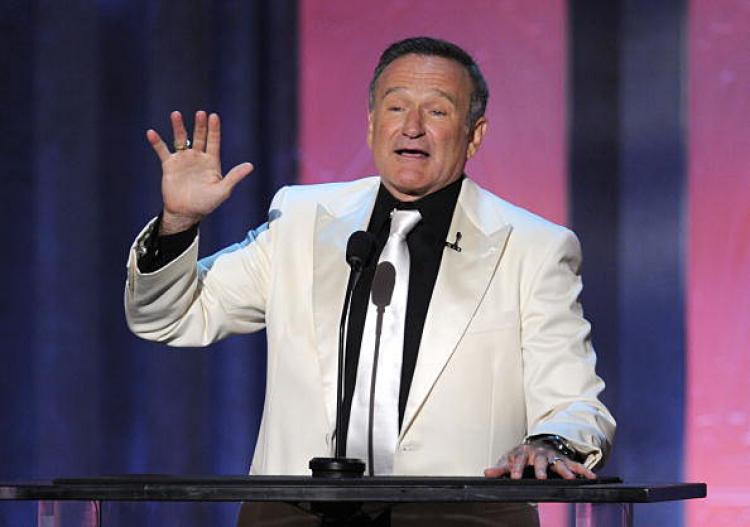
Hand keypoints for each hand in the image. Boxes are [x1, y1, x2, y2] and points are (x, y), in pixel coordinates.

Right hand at [147, 110, 253, 233]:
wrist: (185, 213)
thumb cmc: (206, 204)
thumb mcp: (222, 190)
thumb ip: (234, 177)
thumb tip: (250, 166)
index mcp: (211, 162)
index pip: (214, 141)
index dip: (214, 129)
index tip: (214, 117)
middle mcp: (197, 158)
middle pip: (199, 137)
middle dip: (200, 125)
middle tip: (200, 113)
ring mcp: (183, 160)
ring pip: (180, 139)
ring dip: (178, 127)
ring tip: (176, 115)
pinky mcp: (169, 165)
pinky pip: (162, 151)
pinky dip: (157, 142)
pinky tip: (151, 133)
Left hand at [483, 443, 595, 479]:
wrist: (537, 444)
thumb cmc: (521, 455)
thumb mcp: (508, 458)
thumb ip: (500, 468)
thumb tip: (486, 474)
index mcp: (523, 452)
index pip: (518, 459)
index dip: (515, 468)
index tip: (514, 477)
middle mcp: (539, 453)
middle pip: (540, 460)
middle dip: (541, 469)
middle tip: (541, 478)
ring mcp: (552, 456)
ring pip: (559, 462)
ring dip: (565, 470)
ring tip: (570, 479)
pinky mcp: (564, 460)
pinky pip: (575, 465)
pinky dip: (584, 471)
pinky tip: (592, 478)